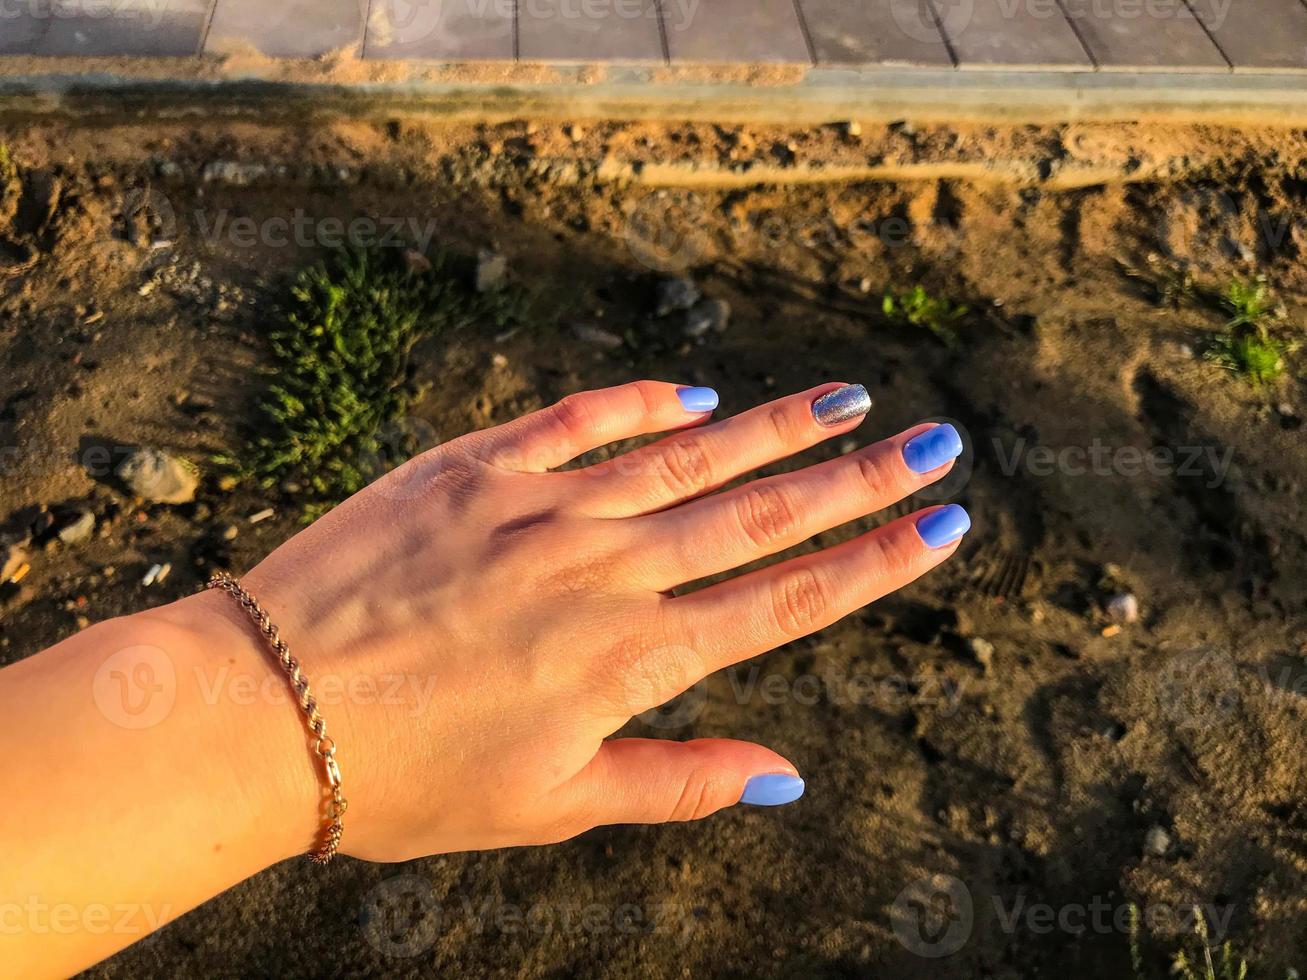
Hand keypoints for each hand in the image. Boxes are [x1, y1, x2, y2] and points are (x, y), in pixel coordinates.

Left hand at [180, 381, 968, 861]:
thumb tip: (791, 780)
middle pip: (759, 513)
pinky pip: (578, 422)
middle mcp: (604, 571)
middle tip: (938, 440)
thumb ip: (680, 783)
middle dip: (860, 478)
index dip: (875, 561)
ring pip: (685, 456)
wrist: (265, 708)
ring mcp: (540, 508)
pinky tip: (695, 394)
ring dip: (774, 426)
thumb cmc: (409, 777)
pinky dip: (641, 405)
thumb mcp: (554, 805)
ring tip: (847, 400)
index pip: (785, 600)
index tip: (944, 525)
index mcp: (631, 660)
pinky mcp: (475, 467)